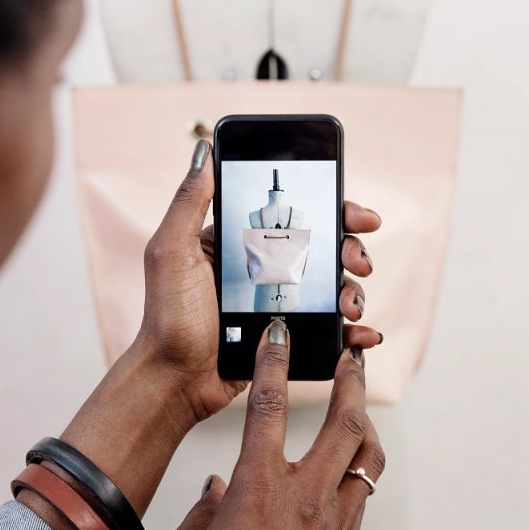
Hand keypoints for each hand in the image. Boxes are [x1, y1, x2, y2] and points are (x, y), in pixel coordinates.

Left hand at [136, 139, 383, 420]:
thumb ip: (190, 202)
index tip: (357, 213)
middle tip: (357, 260)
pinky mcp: (287, 336)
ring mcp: (278, 303)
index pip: (294, 214)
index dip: (331, 208)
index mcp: (240, 242)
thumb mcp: (171, 250)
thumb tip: (204, 150)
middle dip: (352, 248)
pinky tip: (362, 334)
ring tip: (349, 306)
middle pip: (324, 247)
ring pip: (333, 287)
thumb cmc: (167, 316)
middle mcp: (263, 268)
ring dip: (354, 290)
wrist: (175, 379)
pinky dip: (353, 332)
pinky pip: (330, 329)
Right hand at [162, 322, 383, 529]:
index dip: (274, 362)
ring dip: (365, 423)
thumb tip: (217, 487)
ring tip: (357, 404)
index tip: (279, 333)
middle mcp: (304, 497)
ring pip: (367, 456)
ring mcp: (333, 521)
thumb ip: (204, 509)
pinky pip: (363, 491)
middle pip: (343, 422)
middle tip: (351, 356)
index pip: (268, 407)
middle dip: (351, 382)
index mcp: (258, 488)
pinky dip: (360, 466)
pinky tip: (347, 463)